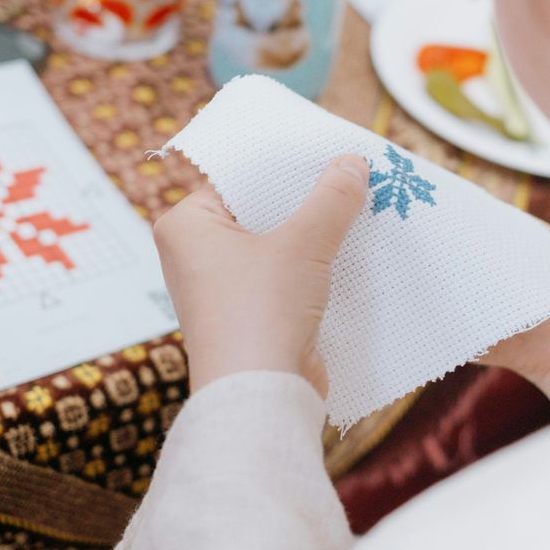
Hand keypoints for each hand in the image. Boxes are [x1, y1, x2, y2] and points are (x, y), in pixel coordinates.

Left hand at [153, 155, 368, 395]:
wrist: (260, 399)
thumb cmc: (260, 312)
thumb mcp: (302, 244)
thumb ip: (330, 199)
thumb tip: (352, 162)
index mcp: (187, 226)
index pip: (239, 179)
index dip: (285, 165)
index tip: (327, 150)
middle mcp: (196, 255)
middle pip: (261, 211)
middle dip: (306, 200)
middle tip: (352, 174)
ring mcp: (223, 289)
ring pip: (277, 246)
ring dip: (316, 235)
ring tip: (362, 207)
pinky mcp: (251, 317)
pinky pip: (285, 277)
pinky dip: (315, 267)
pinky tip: (354, 252)